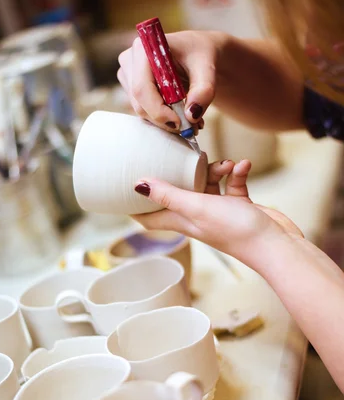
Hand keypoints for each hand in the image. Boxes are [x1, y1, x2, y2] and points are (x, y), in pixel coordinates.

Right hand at [117, 31, 226, 132]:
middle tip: (191, 126)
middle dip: (165, 120)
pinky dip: (164, 119)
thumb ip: (203, 91)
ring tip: (192, 118)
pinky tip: (181, 114)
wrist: (197, 53)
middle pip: (141, 104)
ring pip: (143, 112)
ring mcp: (128, 77)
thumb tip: (191, 116)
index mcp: (144, 49)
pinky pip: (145, 112)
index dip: (159, 111)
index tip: (180, 123)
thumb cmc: (201, 54)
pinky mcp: (131, 89)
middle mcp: (130, 61)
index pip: (142, 89)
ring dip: (167, 122)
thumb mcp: (208, 68)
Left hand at [133, 160, 302, 270]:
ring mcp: (218, 211)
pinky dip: (236, 172)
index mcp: (182, 220)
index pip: (150, 217)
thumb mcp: (197, 207)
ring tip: (226, 164)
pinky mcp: (237, 205)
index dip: (136, 206)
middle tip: (182, 155)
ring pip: (208, 183)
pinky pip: (231, 183)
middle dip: (181, 173)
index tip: (126, 188)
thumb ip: (168, 195)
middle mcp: (197, 216)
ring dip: (216, 169)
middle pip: (179, 192)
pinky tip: (243, 166)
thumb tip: (138, 185)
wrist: (274, 244)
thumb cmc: (235, 230)